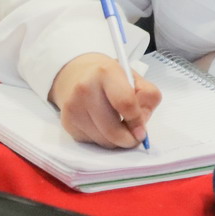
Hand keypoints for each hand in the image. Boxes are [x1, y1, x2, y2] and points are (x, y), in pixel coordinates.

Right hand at [49, 53, 164, 148]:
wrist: (77, 74)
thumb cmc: (109, 78)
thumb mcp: (134, 78)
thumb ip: (147, 98)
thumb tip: (141, 126)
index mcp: (106, 73)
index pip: (125, 103)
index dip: (137, 122)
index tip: (142, 132)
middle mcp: (85, 89)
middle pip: (112, 129)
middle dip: (128, 139)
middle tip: (134, 138)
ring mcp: (73, 107)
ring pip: (103, 140)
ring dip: (116, 141)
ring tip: (119, 127)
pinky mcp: (67, 122)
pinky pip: (92, 142)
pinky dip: (102, 139)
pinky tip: (103, 125)